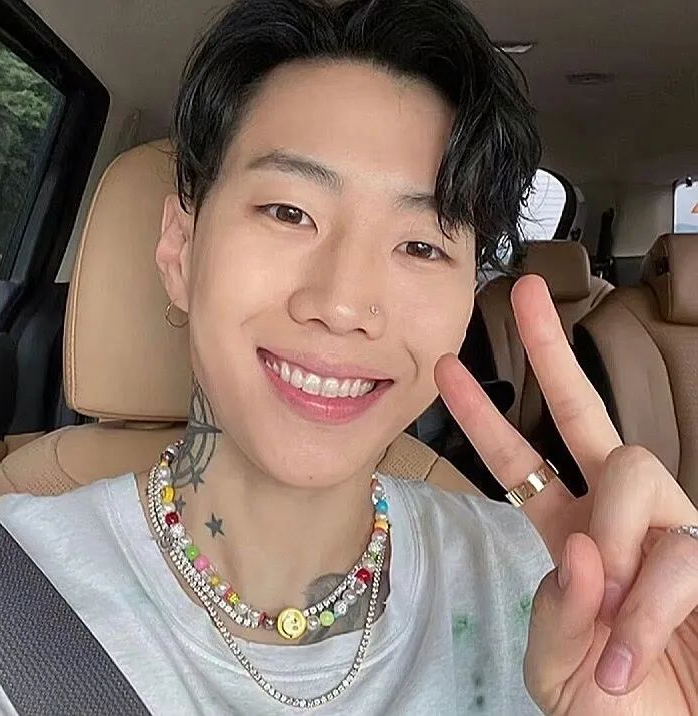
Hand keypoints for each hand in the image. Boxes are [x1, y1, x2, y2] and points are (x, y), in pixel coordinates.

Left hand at [435, 275, 697, 714]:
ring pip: (632, 472)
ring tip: (612, 617)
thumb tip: (585, 550)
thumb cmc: (605, 703)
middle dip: (554, 350)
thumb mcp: (556, 656)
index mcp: (568, 530)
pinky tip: (629, 655)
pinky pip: (675, 554)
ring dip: (614, 539)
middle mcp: (617, 516)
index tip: (447, 366)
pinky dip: (643, 611)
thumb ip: (558, 606)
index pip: (519, 459)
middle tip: (529, 291)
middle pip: (587, 415)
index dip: (484, 414)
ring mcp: (666, 529)